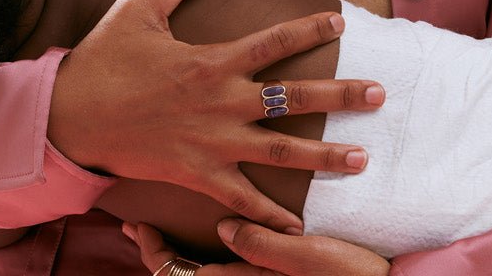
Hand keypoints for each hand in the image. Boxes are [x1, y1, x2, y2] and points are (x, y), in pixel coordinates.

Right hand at [49, 0, 383, 232]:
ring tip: (362, 159)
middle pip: (294, 98)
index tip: (340, 19)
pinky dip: (271, 216)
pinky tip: (300, 226)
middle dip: (341, 95)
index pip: (272, 41)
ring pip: (281, 152)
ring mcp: (212, 143)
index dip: (309, 28)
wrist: (69, 117)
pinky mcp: (197, 175)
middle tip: (379, 94)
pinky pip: (242, 199)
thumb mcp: (137, 8)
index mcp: (211, 61)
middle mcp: (221, 102)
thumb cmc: (102, 60)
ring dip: (324, 156)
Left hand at [125, 220, 390, 275]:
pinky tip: (222, 222)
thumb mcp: (309, 260)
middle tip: (140, 222)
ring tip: (170, 224)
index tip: (138, 226)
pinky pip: (235, 261)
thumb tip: (223, 227)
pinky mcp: (281, 270)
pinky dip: (218, 245)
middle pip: (187, 273)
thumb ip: (264, 246)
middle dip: (161, 249)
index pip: (181, 274)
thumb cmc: (353, 275)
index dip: (155, 251)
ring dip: (184, 250)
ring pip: (208, 268)